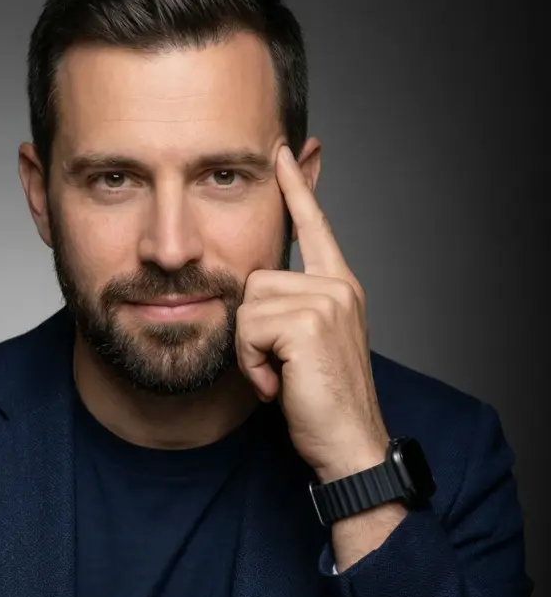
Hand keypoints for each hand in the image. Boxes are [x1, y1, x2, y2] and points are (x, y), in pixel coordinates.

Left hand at [235, 144, 389, 482]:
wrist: (348, 446)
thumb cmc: (321, 403)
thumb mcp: (304, 348)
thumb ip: (288, 312)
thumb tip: (256, 290)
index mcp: (339, 287)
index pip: (314, 226)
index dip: (296, 188)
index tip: (283, 150)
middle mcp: (337, 286)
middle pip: (255, 279)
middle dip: (250, 331)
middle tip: (276, 369)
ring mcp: (327, 301)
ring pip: (247, 304)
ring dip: (250, 351)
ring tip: (279, 377)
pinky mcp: (310, 322)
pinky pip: (248, 328)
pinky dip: (252, 363)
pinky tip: (279, 384)